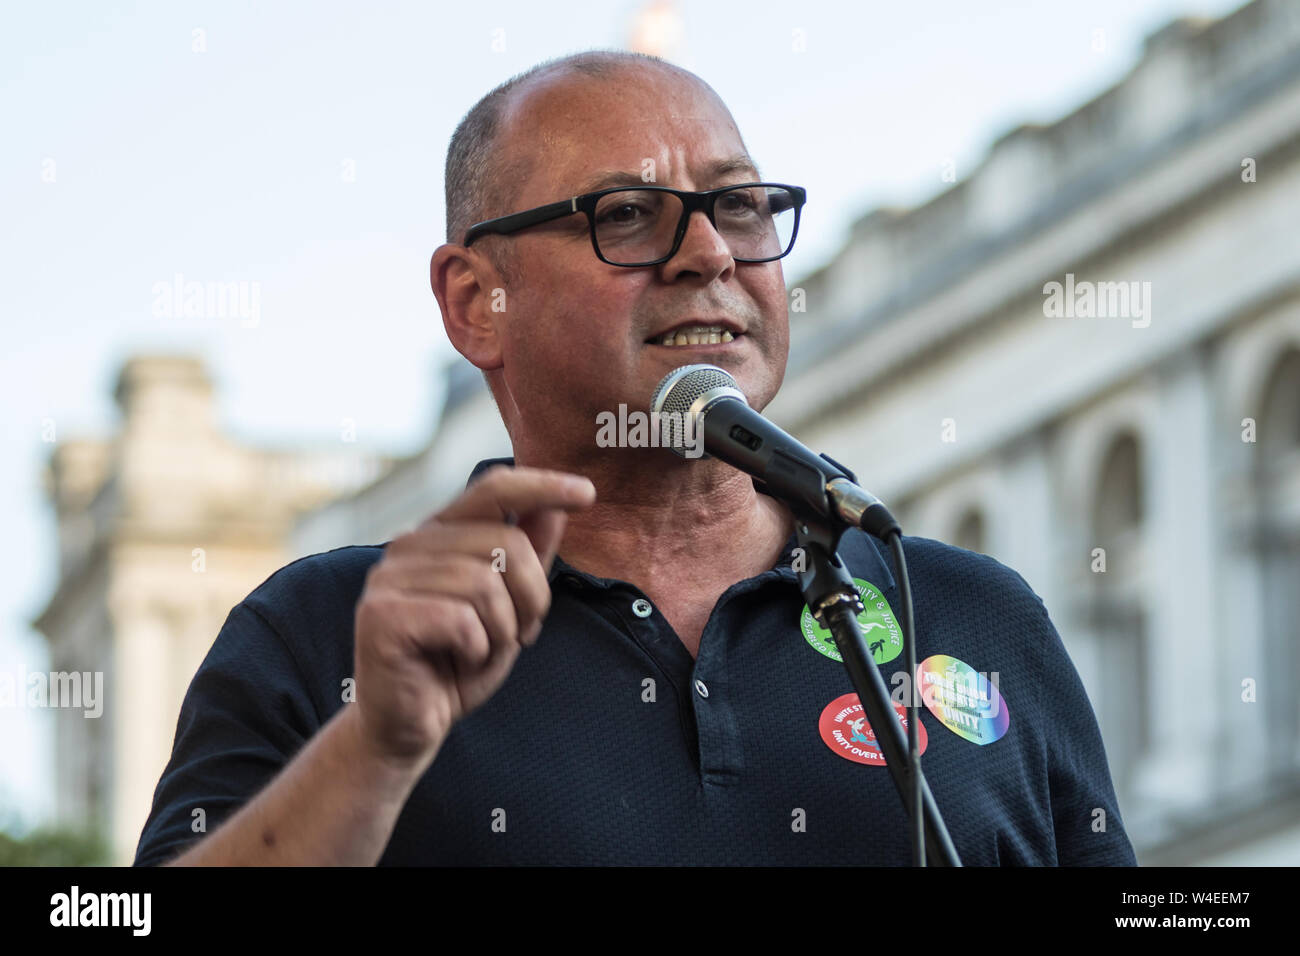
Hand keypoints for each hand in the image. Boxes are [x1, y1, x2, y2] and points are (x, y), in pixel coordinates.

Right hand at [351, 465, 594, 769]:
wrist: (410, 726)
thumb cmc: (459, 664)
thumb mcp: (510, 608)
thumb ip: (528, 557)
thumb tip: (556, 507)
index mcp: (439, 534)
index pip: (494, 489)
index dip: (542, 485)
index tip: (587, 493)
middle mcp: (409, 544)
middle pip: (505, 542)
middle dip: (531, 597)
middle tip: (520, 634)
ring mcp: (389, 577)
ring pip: (485, 584)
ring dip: (502, 629)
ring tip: (483, 651)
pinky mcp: (381, 615)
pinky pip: (460, 619)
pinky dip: (476, 649)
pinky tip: (458, 661)